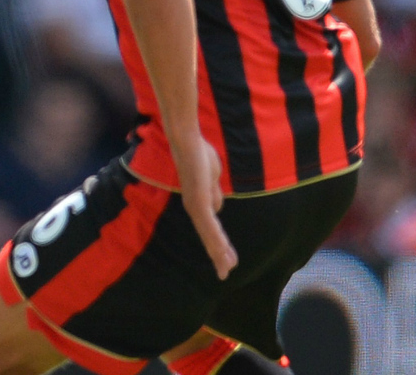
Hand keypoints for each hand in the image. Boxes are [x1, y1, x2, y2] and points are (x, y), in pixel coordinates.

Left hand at [177, 137, 237, 279]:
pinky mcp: (198, 200)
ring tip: (226, 269)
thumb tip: (217, 209)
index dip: (219, 246)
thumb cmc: (199, 155)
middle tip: (226, 273)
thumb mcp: (211, 179)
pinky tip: (222, 251)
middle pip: (208, 237)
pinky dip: (216, 238)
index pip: (210, 230)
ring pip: (209, 235)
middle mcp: (194, 208)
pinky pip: (209, 223)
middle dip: (218, 255)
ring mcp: (195, 205)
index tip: (227, 260)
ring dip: (219, 253)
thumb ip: (213, 194)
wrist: (188, 142)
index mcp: (198, 204)